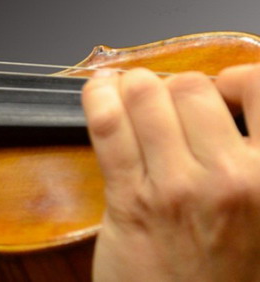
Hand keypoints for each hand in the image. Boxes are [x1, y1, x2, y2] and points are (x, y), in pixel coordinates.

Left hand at [82, 63, 259, 281]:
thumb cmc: (227, 272)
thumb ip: (248, 159)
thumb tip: (218, 98)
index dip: (233, 79)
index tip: (217, 91)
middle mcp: (236, 179)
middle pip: (191, 87)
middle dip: (169, 87)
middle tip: (160, 104)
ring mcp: (180, 189)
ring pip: (146, 97)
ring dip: (129, 88)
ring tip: (125, 95)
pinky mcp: (130, 200)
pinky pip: (108, 126)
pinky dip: (97, 98)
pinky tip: (98, 93)